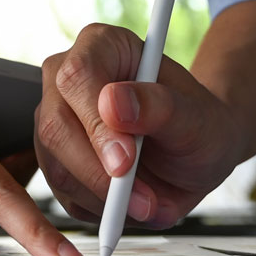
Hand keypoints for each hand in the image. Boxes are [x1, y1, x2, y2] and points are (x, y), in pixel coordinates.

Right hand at [35, 24, 246, 227]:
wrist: (197, 153)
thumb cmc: (199, 125)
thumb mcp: (197, 117)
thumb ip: (160, 107)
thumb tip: (114, 103)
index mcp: (101, 46)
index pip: (78, 76)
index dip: (96, 123)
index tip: (126, 161)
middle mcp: (67, 80)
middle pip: (55, 126)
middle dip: (98, 173)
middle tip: (142, 200)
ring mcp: (56, 120)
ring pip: (56, 166)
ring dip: (103, 196)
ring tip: (147, 202)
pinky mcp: (56, 161)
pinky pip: (62, 194)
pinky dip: (98, 209)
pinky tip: (129, 202)